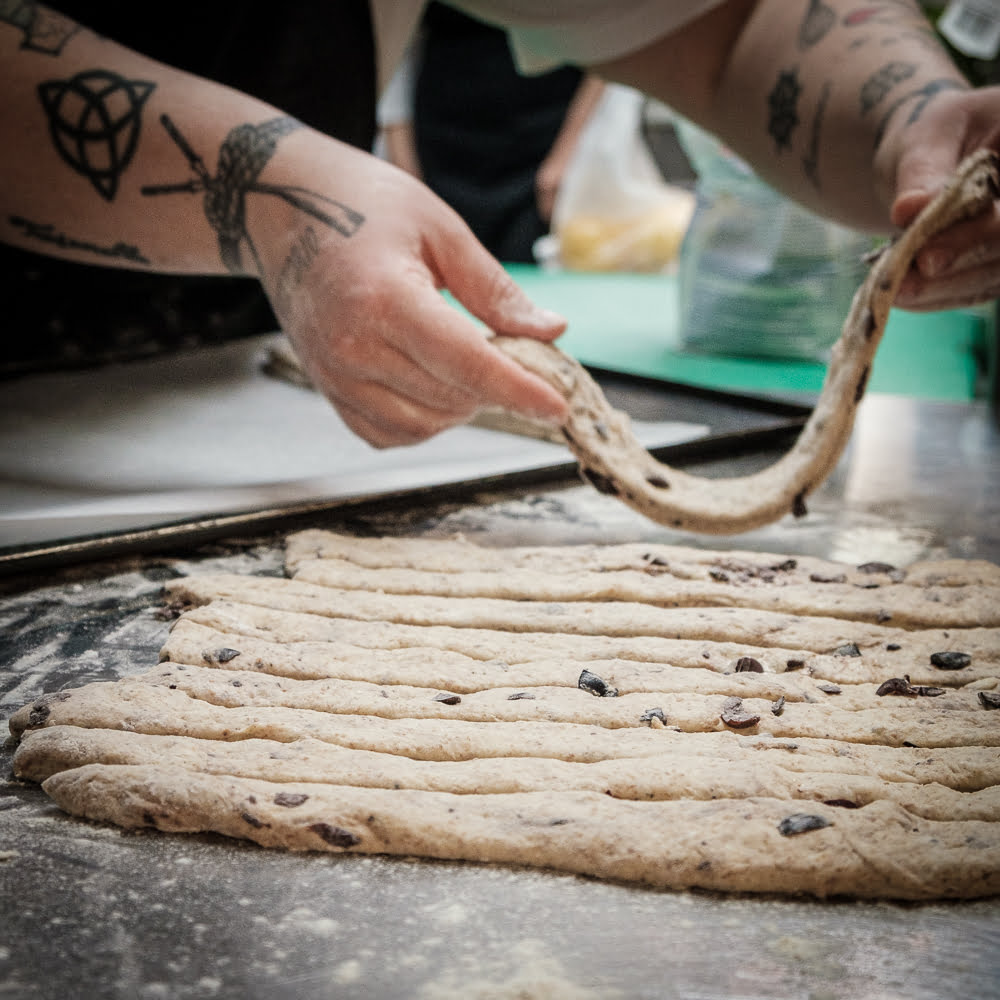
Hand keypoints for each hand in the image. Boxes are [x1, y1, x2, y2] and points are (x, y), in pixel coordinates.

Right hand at [254, 134, 568, 446]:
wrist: (277, 211)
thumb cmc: (360, 206)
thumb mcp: (439, 228)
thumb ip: (494, 289)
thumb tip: (549, 331)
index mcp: (385, 298)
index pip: (467, 364)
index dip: (520, 390)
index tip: (558, 407)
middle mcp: (353, 346)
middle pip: (451, 397)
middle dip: (498, 387)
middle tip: (519, 357)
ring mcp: (335, 375)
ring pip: (423, 426)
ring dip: (462, 406)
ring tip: (470, 363)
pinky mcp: (327, 390)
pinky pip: (389, 433)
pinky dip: (425, 422)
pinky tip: (435, 386)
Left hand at [884, 87, 999, 310]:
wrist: (930, 158)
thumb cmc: (932, 137)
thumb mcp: (924, 140)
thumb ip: (922, 173)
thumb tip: (910, 209)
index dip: (979, 233)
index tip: (928, 257)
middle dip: (957, 263)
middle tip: (904, 283)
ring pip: (994, 274)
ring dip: (942, 290)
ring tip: (891, 292)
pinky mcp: (998, 263)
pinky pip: (976, 289)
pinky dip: (937, 296)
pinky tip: (902, 297)